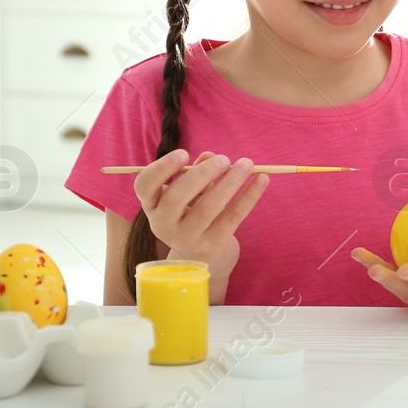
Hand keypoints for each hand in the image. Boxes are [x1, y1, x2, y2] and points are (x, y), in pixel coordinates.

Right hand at [134, 149, 268, 302]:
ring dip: (229, 183)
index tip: (184, 153)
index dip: (162, 168)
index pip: (145, 185)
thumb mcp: (189, 192)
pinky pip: (232, 218)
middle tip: (224, 159)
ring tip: (246, 164)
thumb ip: (197, 172)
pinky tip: (262, 179)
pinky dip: (249, 196)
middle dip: (201, 175)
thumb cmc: (192, 212)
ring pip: (207, 209)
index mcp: (152, 205)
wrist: (202, 255)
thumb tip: (210, 156)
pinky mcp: (211, 245)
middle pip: (176, 197)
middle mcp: (163, 224)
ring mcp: (186, 238)